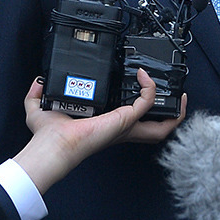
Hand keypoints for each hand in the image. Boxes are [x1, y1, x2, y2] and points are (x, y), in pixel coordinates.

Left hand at [14, 70, 185, 193]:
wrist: (52, 144)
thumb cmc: (48, 136)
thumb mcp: (41, 109)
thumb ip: (38, 94)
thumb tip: (38, 82)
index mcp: (105, 126)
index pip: (132, 123)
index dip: (145, 112)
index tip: (146, 92)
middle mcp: (118, 128)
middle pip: (155, 129)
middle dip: (172, 117)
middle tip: (178, 99)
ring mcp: (124, 125)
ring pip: (161, 124)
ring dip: (174, 109)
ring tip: (180, 93)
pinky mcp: (125, 118)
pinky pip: (147, 101)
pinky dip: (150, 87)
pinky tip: (144, 75)